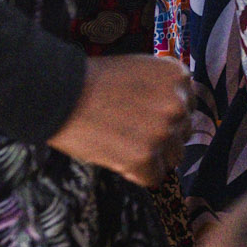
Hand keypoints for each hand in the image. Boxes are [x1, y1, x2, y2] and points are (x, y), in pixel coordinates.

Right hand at [47, 54, 187, 186]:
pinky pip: (153, 177)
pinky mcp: (145, 158)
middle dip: (161, 136)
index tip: (143, 115)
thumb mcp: (139, 69)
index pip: (187, 106)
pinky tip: (116, 156)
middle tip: (130, 131)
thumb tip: (179, 113)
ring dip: (152, 156)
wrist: (59, 95)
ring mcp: (163, 132)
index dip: (164, 114)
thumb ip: (163, 88)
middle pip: (183, 132)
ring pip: (173, 157)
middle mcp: (178, 103)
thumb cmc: (93, 81)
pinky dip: (136, 173)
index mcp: (177, 76)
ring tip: (123, 144)